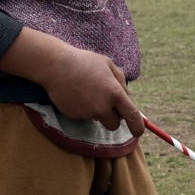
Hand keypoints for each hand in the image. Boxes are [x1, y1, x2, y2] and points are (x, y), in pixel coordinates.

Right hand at [0, 27, 142, 135]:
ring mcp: (87, 113)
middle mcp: (102, 107)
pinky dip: (82, 109)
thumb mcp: (108, 64)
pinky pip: (83, 116)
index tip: (138, 132)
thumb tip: (127, 97)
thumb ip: (121, 81)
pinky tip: (75, 94)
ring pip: (97, 119)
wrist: (56, 66)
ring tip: (86, 91)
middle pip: (114, 125)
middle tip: (106, 104)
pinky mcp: (74, 116)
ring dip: (96, 111)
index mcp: (115, 93)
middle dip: (113, 118)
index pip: (132, 116)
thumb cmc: (84, 62)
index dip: (138, 127)